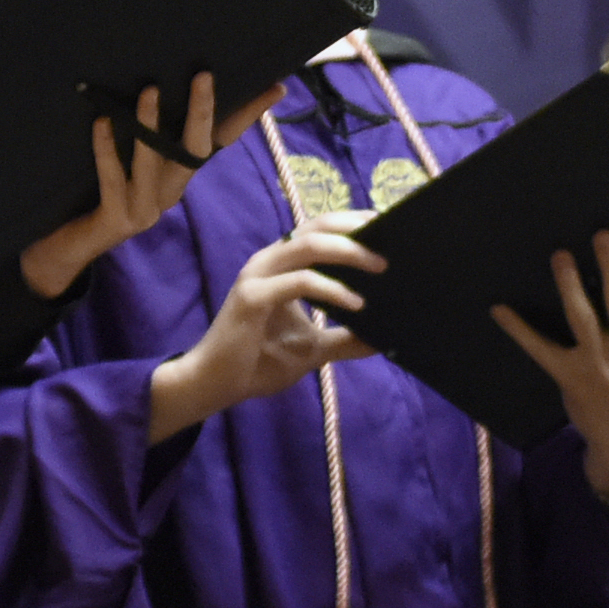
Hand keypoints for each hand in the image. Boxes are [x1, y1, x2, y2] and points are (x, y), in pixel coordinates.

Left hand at [18, 74, 227, 298]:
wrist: (67, 251)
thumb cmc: (96, 198)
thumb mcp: (129, 168)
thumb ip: (146, 141)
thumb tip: (156, 85)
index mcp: (178, 180)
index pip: (220, 143)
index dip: (247, 116)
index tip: (274, 87)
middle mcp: (168, 195)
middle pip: (196, 152)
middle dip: (203, 114)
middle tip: (205, 76)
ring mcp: (144, 210)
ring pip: (154, 164)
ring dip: (151, 126)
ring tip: (149, 91)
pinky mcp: (116, 220)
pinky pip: (113, 180)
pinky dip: (107, 150)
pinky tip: (101, 123)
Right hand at [149, 216, 385, 437]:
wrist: (217, 384)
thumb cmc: (259, 361)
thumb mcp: (313, 348)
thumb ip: (344, 339)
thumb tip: (382, 339)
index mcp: (282, 265)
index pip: (320, 230)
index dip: (352, 223)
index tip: (387, 225)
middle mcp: (269, 261)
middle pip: (317, 226)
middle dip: (356, 228)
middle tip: (391, 238)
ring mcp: (259, 276)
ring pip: (309, 245)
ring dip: (349, 251)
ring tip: (380, 266)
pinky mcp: (253, 297)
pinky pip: (300, 282)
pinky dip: (332, 290)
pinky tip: (356, 303)